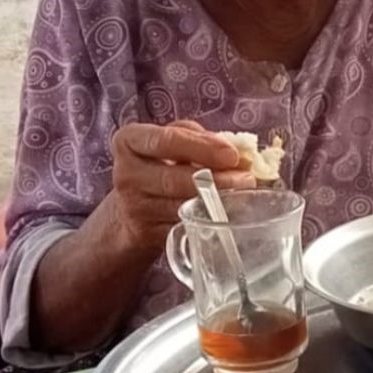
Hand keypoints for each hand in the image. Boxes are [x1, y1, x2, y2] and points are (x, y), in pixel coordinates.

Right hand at [106, 120, 254, 255]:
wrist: (128, 211)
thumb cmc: (159, 166)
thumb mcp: (171, 142)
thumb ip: (200, 139)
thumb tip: (240, 153)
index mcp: (130, 141)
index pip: (167, 141)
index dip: (203, 147)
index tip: (232, 154)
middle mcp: (126, 173)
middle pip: (175, 178)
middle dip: (217, 179)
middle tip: (247, 179)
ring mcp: (134, 206)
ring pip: (182, 206)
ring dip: (218, 201)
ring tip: (243, 195)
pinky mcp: (146, 233)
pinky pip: (184, 226)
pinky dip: (209, 220)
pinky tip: (226, 213)